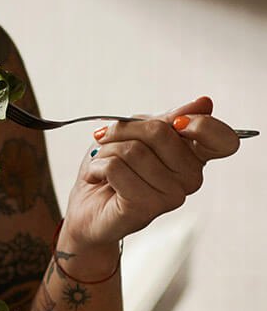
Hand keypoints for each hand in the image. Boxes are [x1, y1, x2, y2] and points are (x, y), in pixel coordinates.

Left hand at [64, 96, 239, 251]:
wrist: (88, 206)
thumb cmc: (113, 168)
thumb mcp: (137, 134)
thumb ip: (168, 120)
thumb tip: (204, 103)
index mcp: (193, 157)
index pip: (222, 139)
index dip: (201, 124)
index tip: (175, 122)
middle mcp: (190, 179)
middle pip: (159, 132)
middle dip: (122, 131)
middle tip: (108, 142)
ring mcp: (171, 196)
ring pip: (133, 150)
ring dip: (105, 152)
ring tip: (103, 165)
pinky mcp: (146, 207)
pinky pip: (116, 167)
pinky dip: (97, 166)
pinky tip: (98, 177)